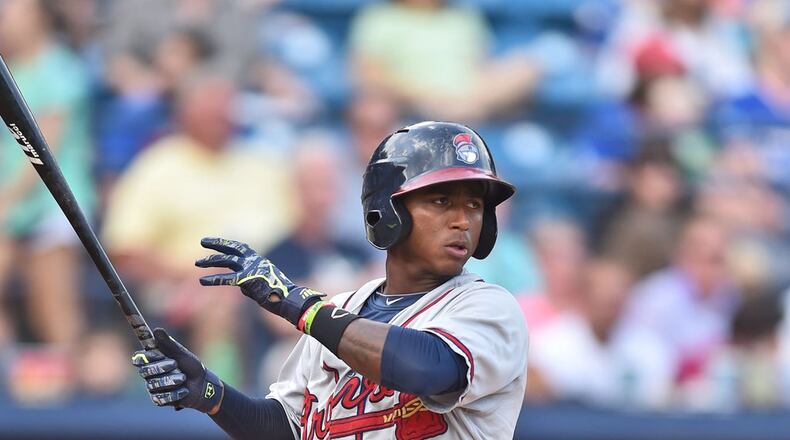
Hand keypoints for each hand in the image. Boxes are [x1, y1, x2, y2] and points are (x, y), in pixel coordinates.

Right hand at [131, 328, 222, 413]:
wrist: (202, 384)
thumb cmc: (190, 366)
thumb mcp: (181, 353)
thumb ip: (168, 343)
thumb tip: (156, 330)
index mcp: (152, 361)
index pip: (139, 358)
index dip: (147, 357)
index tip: (159, 354)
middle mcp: (149, 374)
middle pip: (145, 371)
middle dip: (161, 367)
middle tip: (175, 364)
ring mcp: (153, 388)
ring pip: (153, 385)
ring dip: (171, 380)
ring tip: (183, 378)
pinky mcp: (159, 400)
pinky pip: (161, 398)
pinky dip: (175, 394)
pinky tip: (184, 391)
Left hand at [195, 237, 324, 325]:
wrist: (288, 301)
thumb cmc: (277, 296)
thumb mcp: (261, 285)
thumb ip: (248, 283)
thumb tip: (239, 287)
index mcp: (258, 260)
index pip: (240, 246)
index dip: (226, 242)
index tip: (214, 240)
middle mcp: (255, 261)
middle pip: (232, 249)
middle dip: (216, 244)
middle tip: (202, 241)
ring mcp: (251, 269)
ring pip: (227, 260)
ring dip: (211, 260)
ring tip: (197, 262)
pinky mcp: (248, 280)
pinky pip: (228, 279)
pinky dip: (214, 279)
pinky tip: (202, 281)